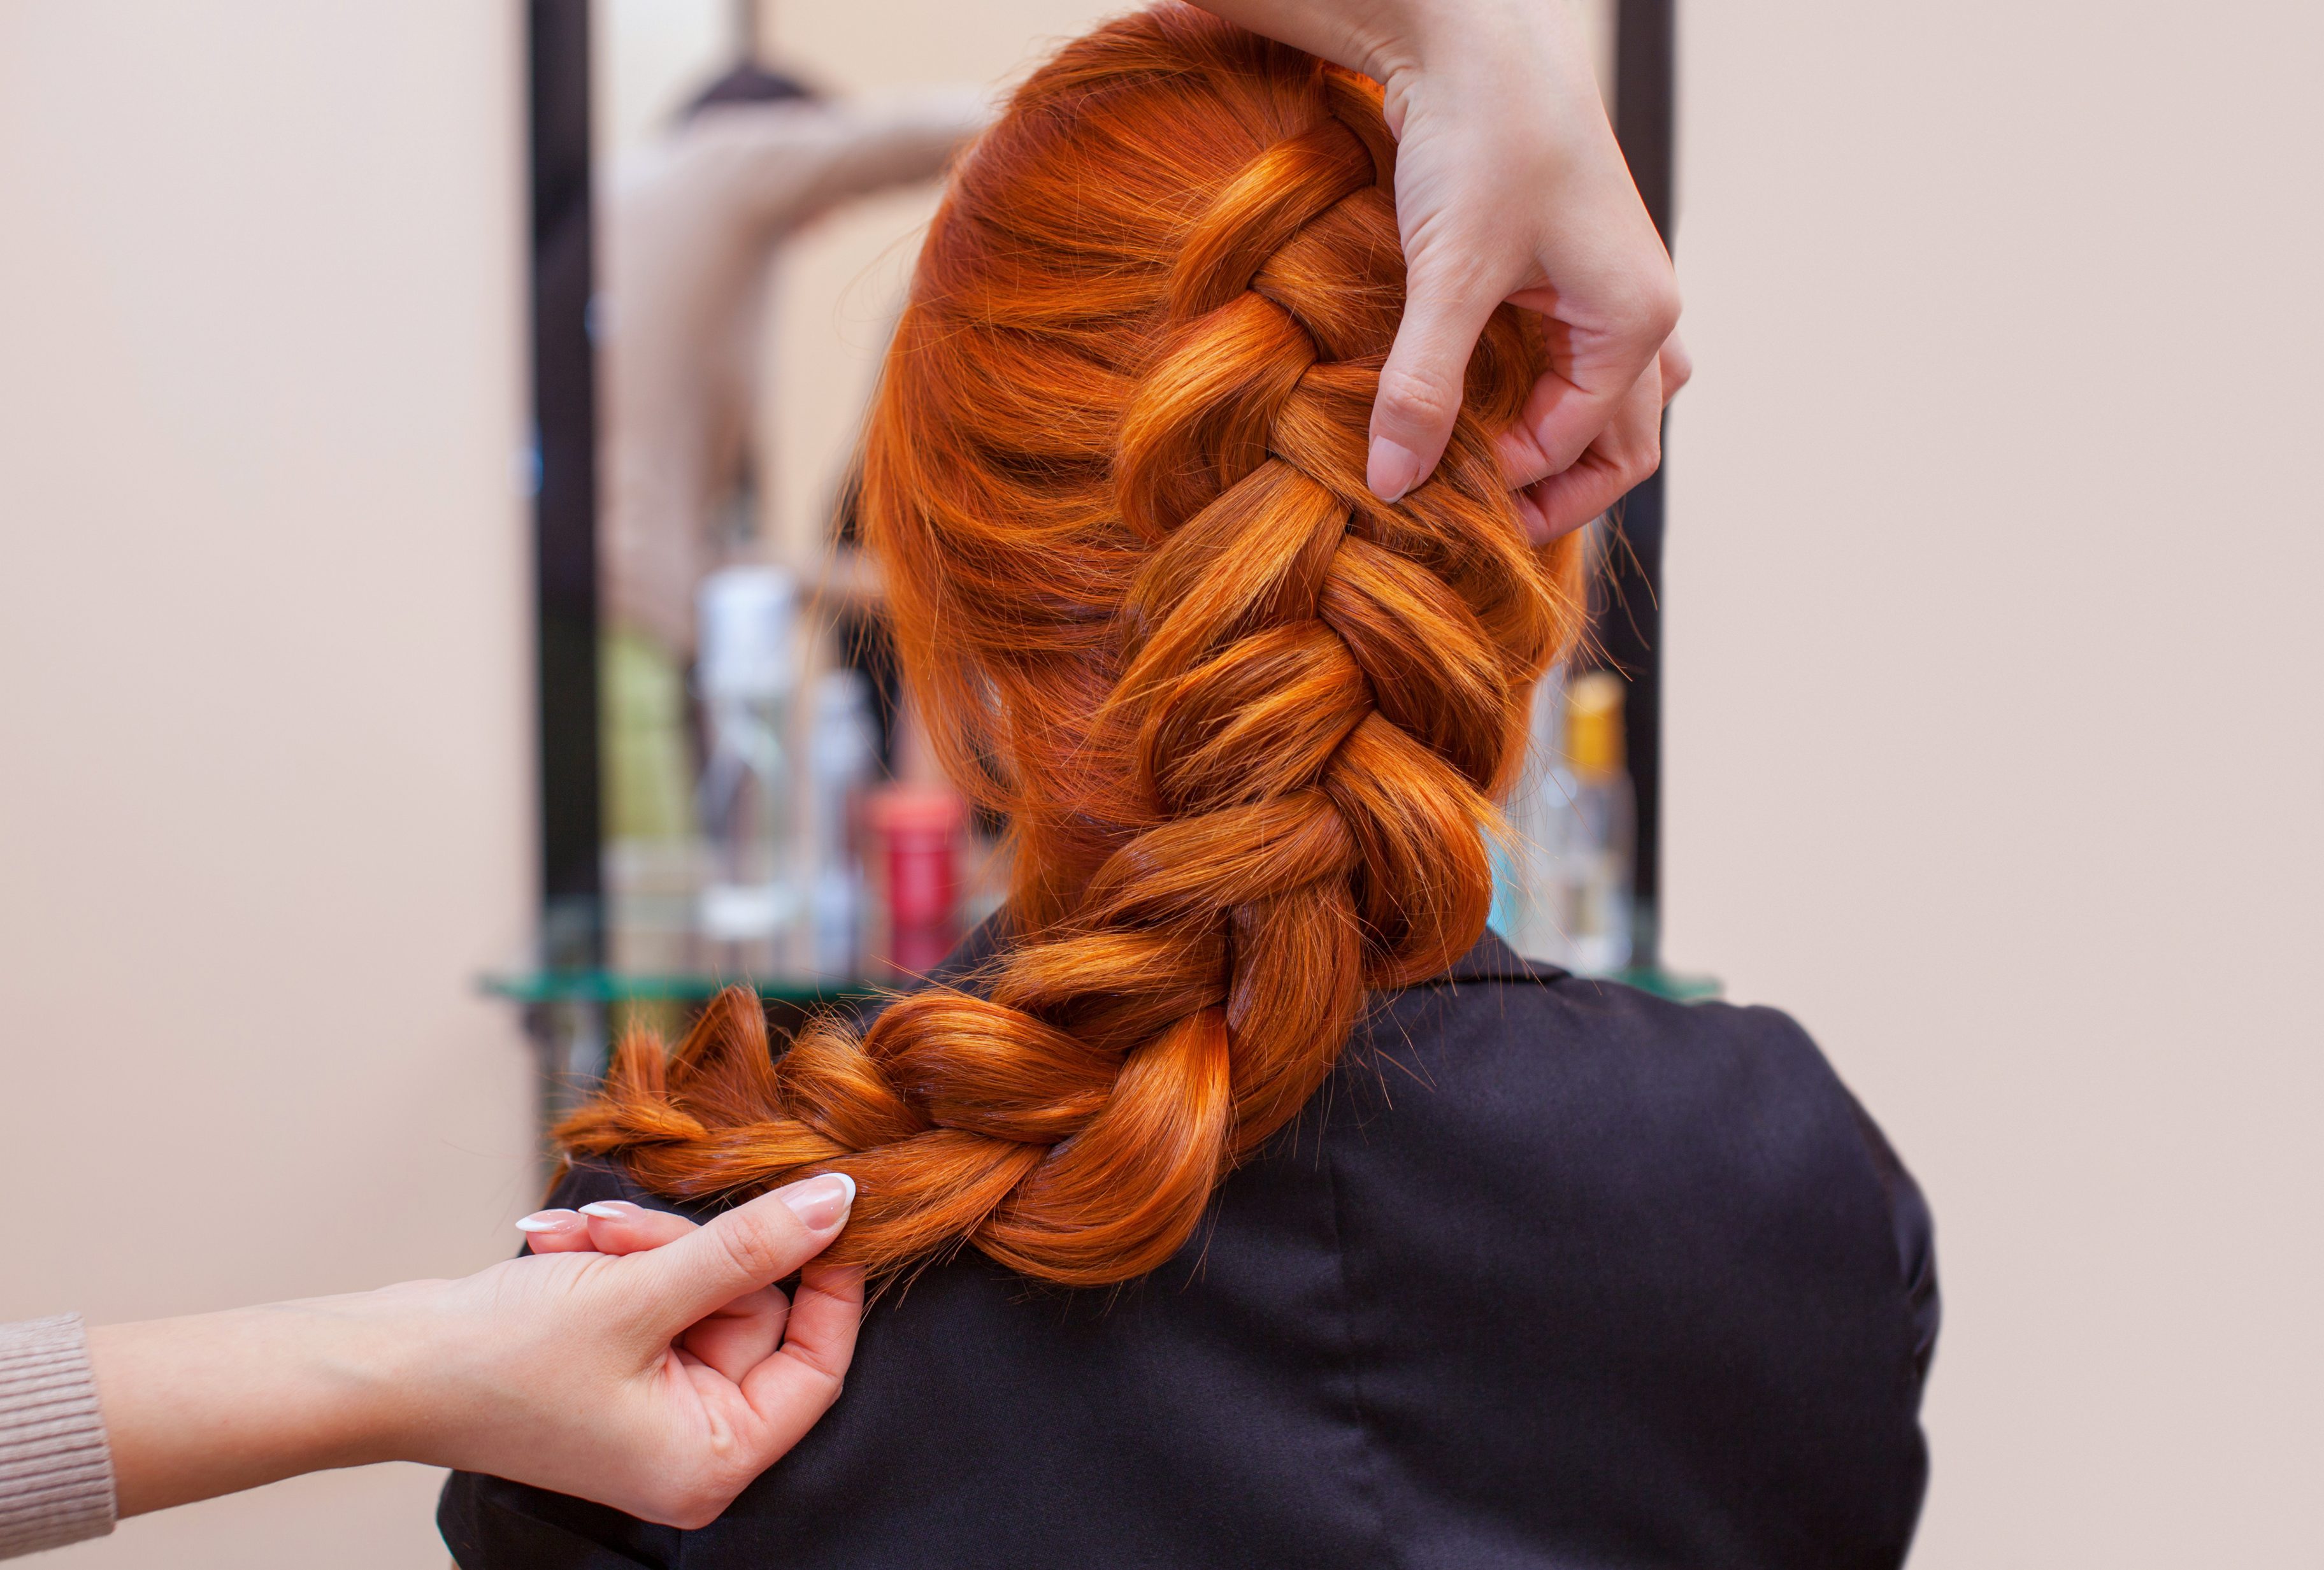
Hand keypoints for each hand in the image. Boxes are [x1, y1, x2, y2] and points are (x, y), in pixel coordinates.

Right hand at [88, 1174, 864, 1530]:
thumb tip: (839, 1205)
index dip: (823, 1281)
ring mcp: (654, 1400)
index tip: (821, 1208)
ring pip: (703, 1283)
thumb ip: (748, 1248)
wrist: (384, 1360)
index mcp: (710, 1459)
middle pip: (754, 1312)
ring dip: (647, 1243)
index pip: (817, 1365)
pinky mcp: (620, 1360)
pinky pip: (659, 1285)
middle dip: (692, 1250)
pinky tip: (565, 1244)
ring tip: (585, 1238)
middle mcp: (690, 1441)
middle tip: (633, 1229)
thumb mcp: (641, 1292)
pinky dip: (621, 1254)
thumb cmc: (500, 1358)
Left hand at [1192, 0, 1685, 536]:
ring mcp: (1620, 292)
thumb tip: (1394, 486)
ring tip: (1479, 471)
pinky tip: (1485, 407)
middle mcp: (1646, 312)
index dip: (1507, 485)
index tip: (1427, 498)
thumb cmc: (1480, 138)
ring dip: (1557, 449)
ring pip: (1611, 409)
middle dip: (1550, 490)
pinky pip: (1584, 367)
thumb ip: (1423, 386)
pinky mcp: (1581, 274)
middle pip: (1619, 448)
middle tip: (1467, 518)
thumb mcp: (1446, 276)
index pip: (1581, 450)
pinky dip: (1545, 402)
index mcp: (1635, 321)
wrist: (1477, 37)